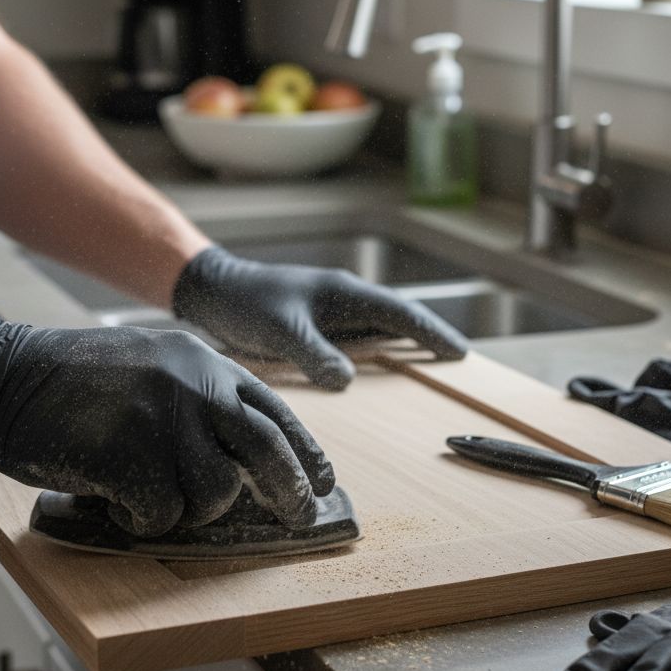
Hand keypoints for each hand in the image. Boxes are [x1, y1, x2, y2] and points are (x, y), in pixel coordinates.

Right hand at [0, 311, 334, 536]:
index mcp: (203, 362)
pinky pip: (160, 514)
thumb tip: (245, 456)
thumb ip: (199, 397)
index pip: (274, 410)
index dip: (305, 451)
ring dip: (183, 508)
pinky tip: (110, 497)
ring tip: (142, 491)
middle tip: (299, 517)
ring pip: (212, 494)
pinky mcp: (134, 455)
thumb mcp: (152, 365)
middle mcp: (195, 385)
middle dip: (289, 490)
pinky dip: (137, 518)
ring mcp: (166, 418)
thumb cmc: (73, 381)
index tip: (323, 483)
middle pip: (267, 449)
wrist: (4, 376)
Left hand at [172, 246, 468, 389]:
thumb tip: (348, 380)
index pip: (401, 313)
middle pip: (397, 316)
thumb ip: (314, 354)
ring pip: (378, 325)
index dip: (431, 333)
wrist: (212, 290)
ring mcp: (331, 309)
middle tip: (456, 358)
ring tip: (428, 363)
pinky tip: (376, 368)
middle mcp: (344, 297)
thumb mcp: (280, 331)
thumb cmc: (246, 304)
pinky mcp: (315, 322)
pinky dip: (376, 349)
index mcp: (344, 293)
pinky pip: (357, 336)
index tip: (458, 352)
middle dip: (427, 335)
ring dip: (404, 342)